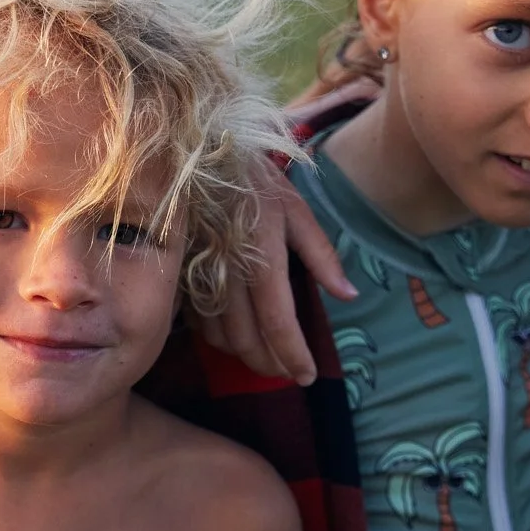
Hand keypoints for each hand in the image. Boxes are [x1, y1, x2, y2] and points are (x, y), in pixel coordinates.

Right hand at [189, 156, 354, 384]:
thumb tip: (349, 296)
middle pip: (246, 337)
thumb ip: (322, 255)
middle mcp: (227, 270)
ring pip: (219, 335)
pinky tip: (234, 340)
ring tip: (266, 361)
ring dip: (244, 356)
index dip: (293, 354)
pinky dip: (218, 339)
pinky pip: (197, 320)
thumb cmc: (255, 179)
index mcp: (262, 254)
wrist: (198, 153)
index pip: (278, 320)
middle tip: (289, 375)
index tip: (308, 376)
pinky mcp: (180, 273)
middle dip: (270, 364)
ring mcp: (198, 273)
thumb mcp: (296, 209)